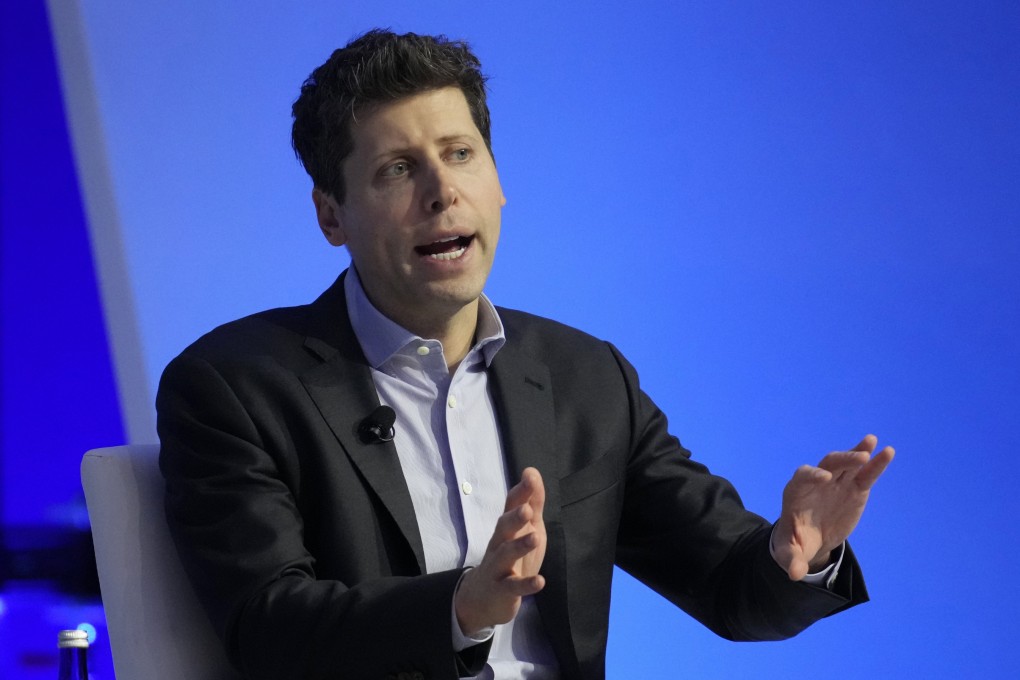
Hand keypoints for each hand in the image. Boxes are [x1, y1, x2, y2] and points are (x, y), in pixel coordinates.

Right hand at [454, 467, 546, 636]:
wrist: (483, 597)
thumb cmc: (509, 556)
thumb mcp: (525, 527)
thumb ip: (531, 501)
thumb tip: (532, 471)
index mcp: (506, 527)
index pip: (511, 506)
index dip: (521, 492)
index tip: (530, 477)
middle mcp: (499, 543)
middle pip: (503, 527)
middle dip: (514, 517)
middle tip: (527, 510)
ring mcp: (498, 567)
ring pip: (505, 554)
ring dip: (519, 546)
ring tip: (535, 538)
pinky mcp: (502, 589)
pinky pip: (513, 587)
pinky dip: (526, 585)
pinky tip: (540, 581)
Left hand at [772, 434, 893, 580]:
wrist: (810, 539)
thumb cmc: (796, 542)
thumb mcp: (790, 553)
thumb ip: (792, 560)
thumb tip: (795, 574)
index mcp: (797, 493)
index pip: (802, 477)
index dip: (811, 475)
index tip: (823, 478)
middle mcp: (817, 482)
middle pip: (827, 465)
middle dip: (841, 460)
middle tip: (858, 459)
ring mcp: (837, 483)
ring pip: (847, 464)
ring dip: (858, 452)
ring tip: (872, 443)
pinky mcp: (854, 488)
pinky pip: (865, 474)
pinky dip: (875, 463)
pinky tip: (888, 452)